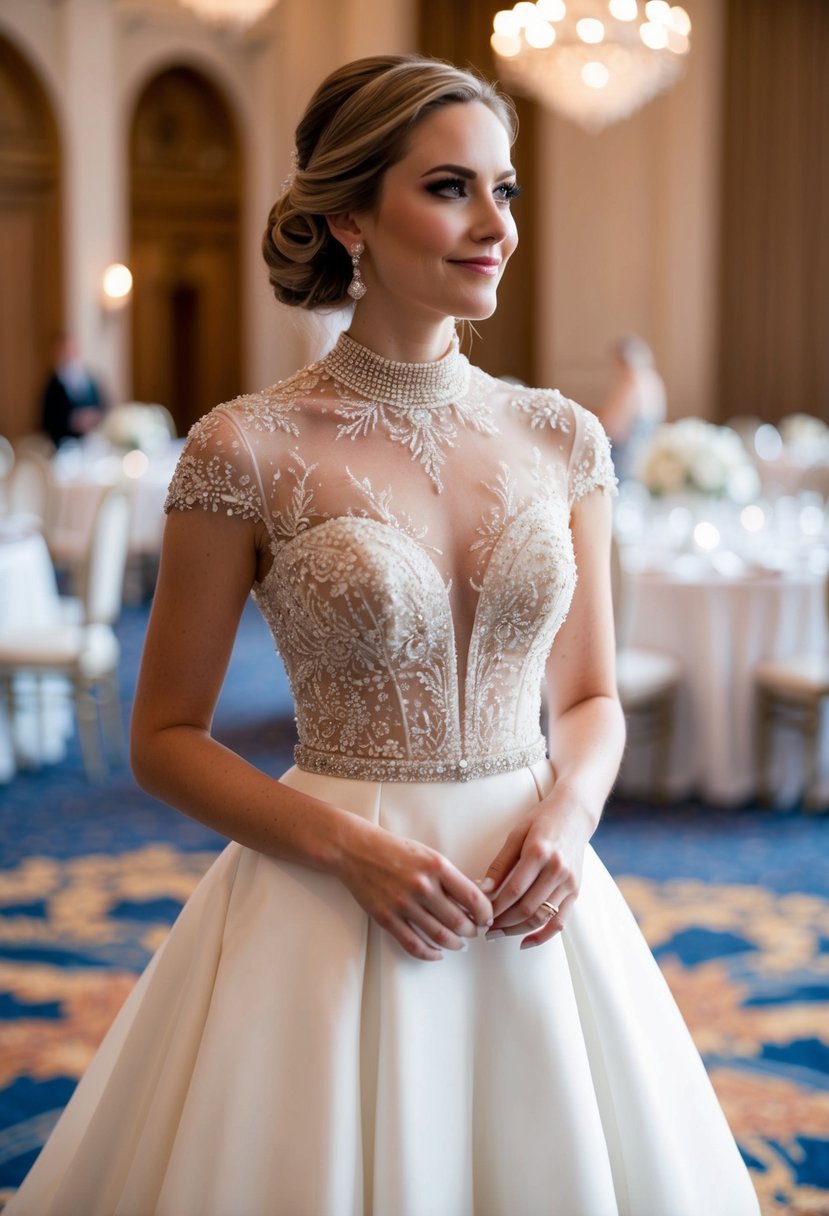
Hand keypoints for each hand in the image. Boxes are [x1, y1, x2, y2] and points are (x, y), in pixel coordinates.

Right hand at [336, 823, 492, 961]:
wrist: (356, 850)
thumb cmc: (395, 850)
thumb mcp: (429, 855)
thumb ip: (450, 876)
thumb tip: (476, 897)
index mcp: (437, 866)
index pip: (472, 897)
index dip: (485, 913)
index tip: (487, 917)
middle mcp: (422, 886)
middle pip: (458, 920)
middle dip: (472, 930)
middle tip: (474, 931)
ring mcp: (403, 904)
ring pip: (439, 936)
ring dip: (455, 943)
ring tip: (460, 943)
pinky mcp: (387, 918)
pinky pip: (413, 944)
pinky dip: (429, 954)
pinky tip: (437, 953)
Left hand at [480, 796, 591, 949]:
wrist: (575, 814)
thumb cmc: (542, 819)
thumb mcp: (516, 834)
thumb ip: (500, 863)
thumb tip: (481, 889)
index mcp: (539, 852)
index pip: (513, 889)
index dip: (495, 907)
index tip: (479, 914)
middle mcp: (557, 869)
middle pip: (526, 907)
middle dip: (503, 922)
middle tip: (485, 928)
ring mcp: (569, 882)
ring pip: (541, 918)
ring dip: (517, 930)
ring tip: (499, 932)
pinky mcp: (575, 891)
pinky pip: (560, 922)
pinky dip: (543, 936)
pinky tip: (525, 942)